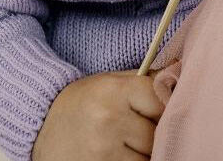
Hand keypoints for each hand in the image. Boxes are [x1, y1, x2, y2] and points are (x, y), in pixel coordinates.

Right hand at [32, 68, 164, 160]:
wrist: (39, 128)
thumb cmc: (82, 102)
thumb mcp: (111, 82)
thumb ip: (147, 79)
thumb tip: (182, 69)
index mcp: (112, 91)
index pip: (161, 98)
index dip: (162, 106)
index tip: (157, 109)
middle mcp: (108, 119)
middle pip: (157, 132)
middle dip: (154, 131)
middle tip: (139, 127)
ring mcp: (103, 150)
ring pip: (149, 155)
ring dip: (145, 152)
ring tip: (128, 142)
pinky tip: (121, 153)